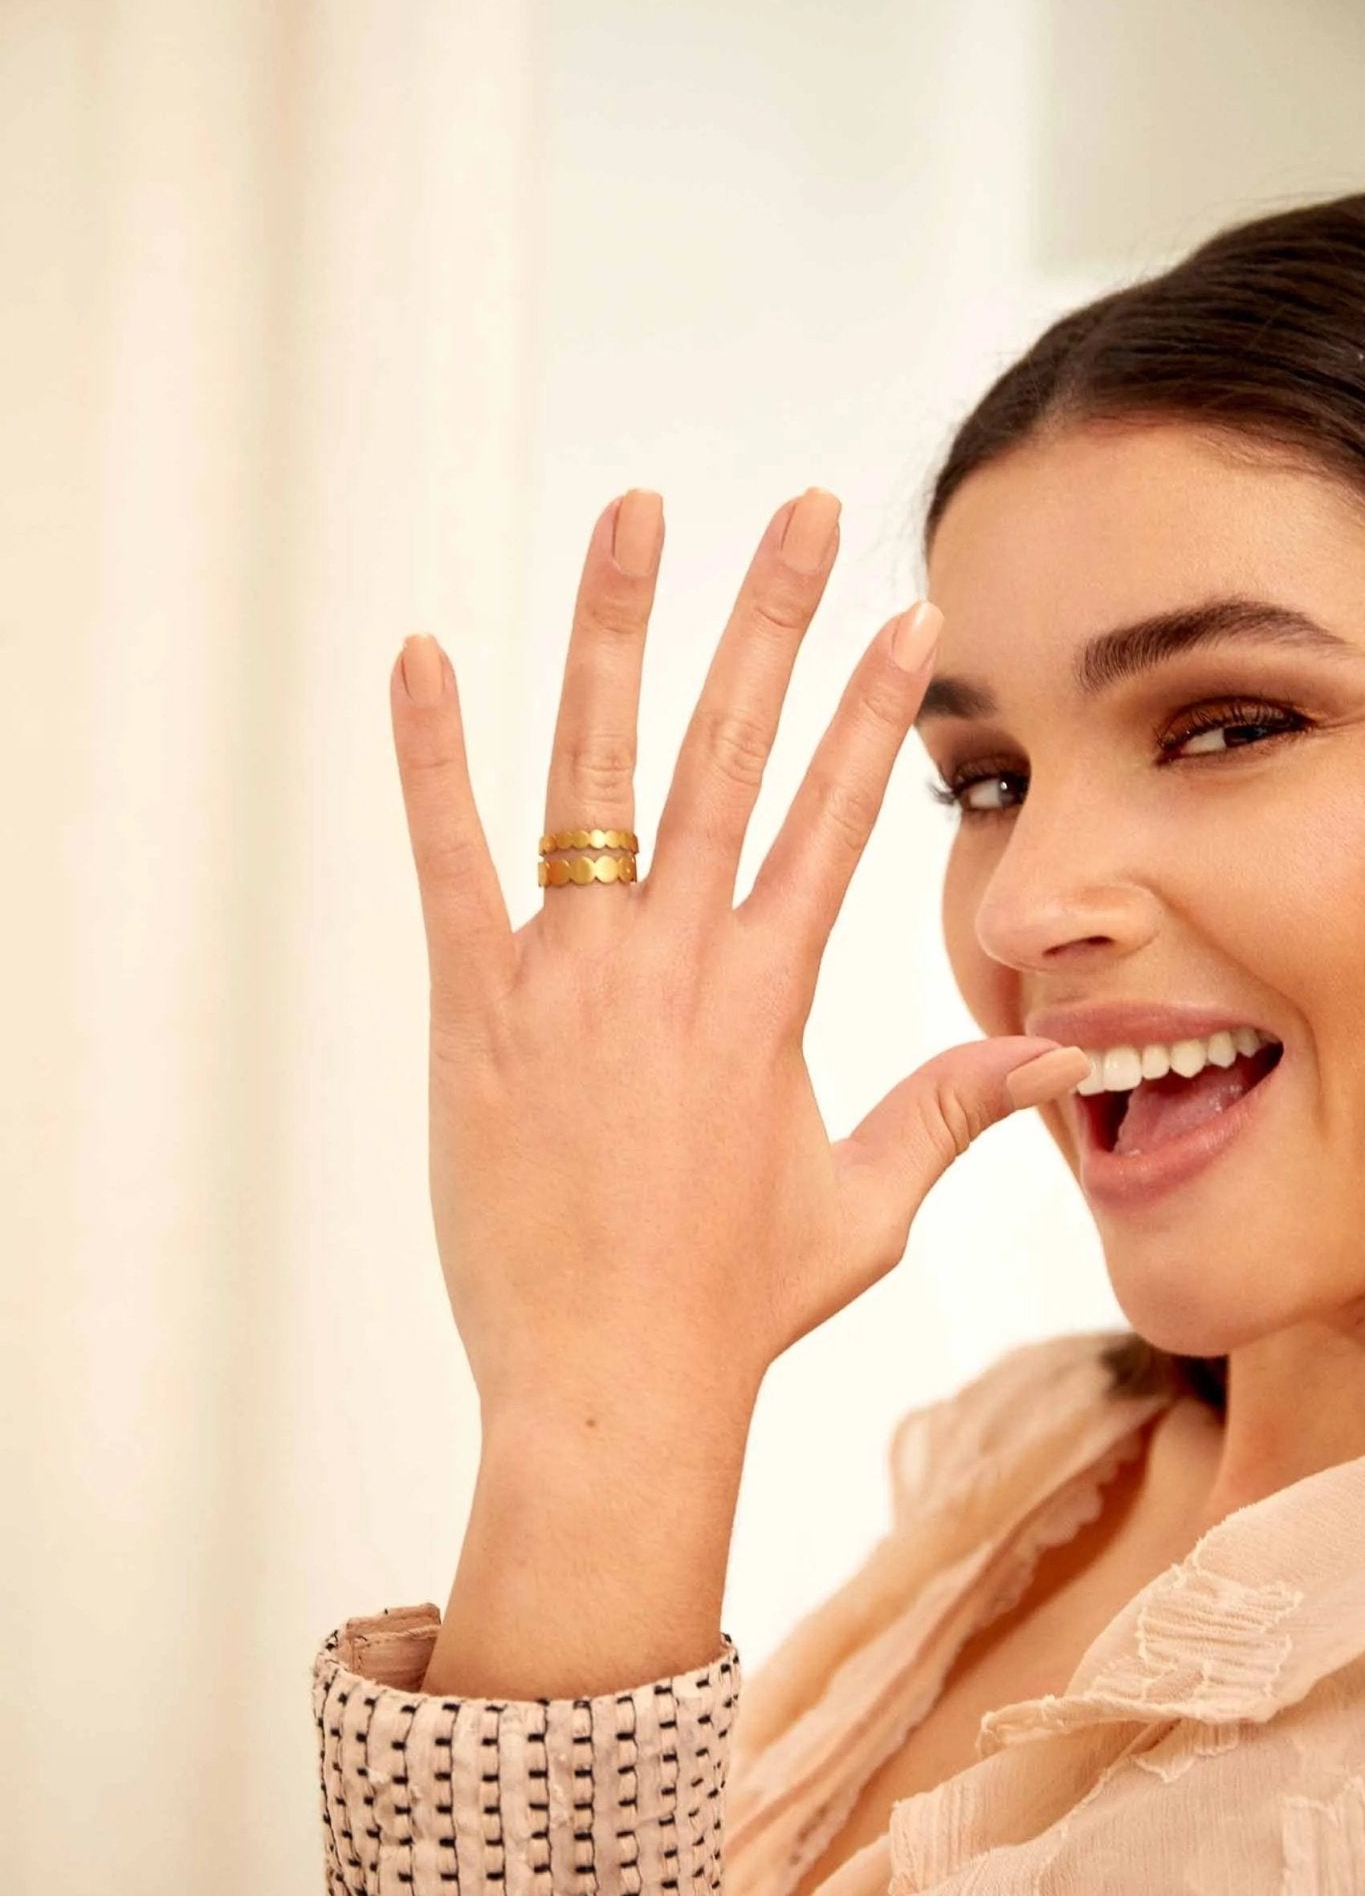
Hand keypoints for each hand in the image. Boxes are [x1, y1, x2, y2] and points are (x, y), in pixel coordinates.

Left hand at [389, 489, 1087, 1420]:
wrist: (612, 1388)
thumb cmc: (733, 1303)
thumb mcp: (867, 1205)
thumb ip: (952, 1110)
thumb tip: (1058, 1058)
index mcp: (771, 998)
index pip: (838, 816)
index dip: (880, 707)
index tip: (911, 613)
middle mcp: (680, 963)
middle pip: (731, 754)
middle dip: (774, 621)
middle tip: (804, 507)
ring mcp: (574, 978)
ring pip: (597, 773)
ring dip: (618, 634)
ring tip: (638, 515)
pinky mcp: (478, 1011)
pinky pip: (451, 859)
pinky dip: (433, 756)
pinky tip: (422, 657)